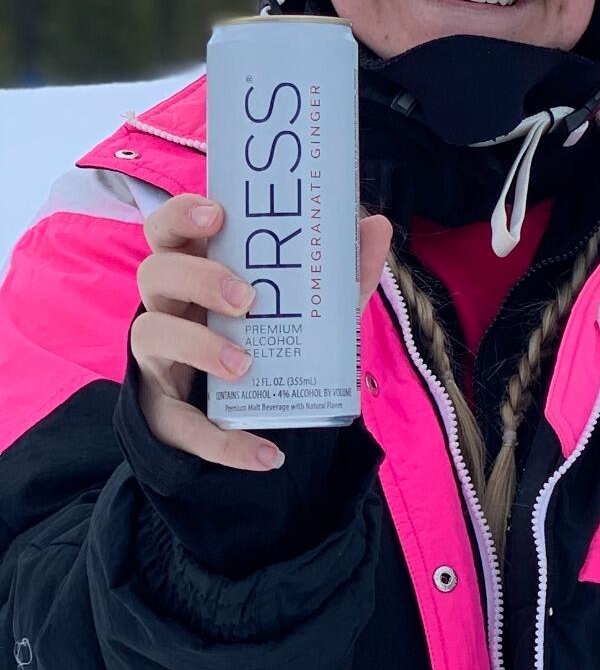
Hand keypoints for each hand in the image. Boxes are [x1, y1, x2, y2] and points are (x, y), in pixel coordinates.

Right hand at [129, 197, 393, 473]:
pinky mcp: (162, 412)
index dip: (182, 214)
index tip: (217, 214)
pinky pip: (181, 427)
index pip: (168, 228)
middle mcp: (168, 306)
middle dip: (199, 278)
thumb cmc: (265, 336)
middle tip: (246, 298)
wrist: (245, 414)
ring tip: (245, 364)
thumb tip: (376, 225)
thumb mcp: (307, 305)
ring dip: (199, 347)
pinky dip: (224, 443)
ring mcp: (158, 358)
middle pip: (156, 273)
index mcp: (196, 268)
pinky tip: (268, 454)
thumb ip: (340, 270)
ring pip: (153, 336)